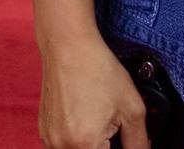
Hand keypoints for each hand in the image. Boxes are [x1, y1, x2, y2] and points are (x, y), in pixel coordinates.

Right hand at [37, 31, 146, 148]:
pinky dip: (76, 142)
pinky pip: (63, 148)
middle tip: (112, 132)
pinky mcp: (44, 131)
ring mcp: (49, 139)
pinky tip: (85, 122)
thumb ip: (139, 142)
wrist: (68, 46)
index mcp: (85, 144)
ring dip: (90, 147)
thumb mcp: (132, 108)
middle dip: (104, 148)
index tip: (123, 141)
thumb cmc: (97, 70)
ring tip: (99, 126)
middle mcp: (62, 145)